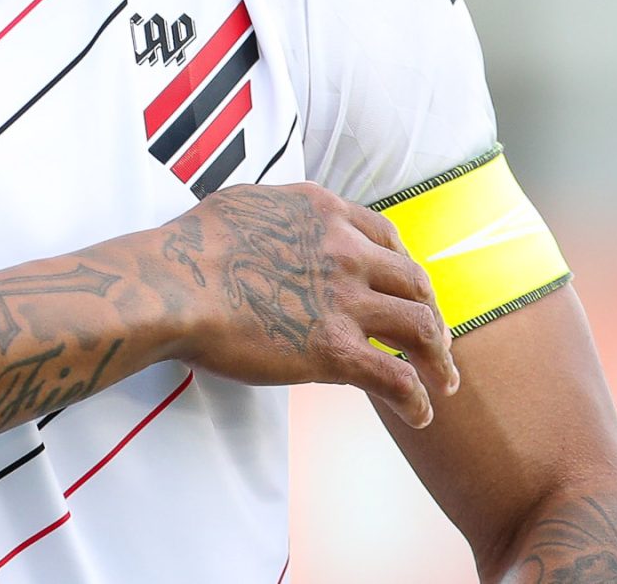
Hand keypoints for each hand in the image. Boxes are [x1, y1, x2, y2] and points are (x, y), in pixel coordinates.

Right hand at [149, 182, 457, 425]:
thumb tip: (279, 220)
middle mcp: (346, 252)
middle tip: (436, 341)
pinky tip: (419, 414)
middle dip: (433, 314)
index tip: (410, 289)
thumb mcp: (246, 203)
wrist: (174, 283)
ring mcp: (345, 301)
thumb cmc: (190, 246)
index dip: (406, 268)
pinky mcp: (335, 350)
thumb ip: (280, 212)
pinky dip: (416, 399)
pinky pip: (396, 378)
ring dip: (438, 358)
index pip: (388, 239)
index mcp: (326, 214)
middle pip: (414, 283)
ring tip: (442, 382)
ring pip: (420, 328)